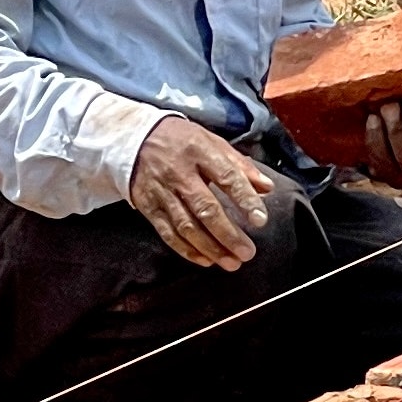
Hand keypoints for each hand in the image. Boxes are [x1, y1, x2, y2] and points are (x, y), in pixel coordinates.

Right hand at [129, 116, 280, 267]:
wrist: (133, 139)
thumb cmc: (182, 141)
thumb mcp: (213, 142)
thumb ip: (240, 166)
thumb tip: (267, 188)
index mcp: (200, 151)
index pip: (226, 177)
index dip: (244, 200)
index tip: (260, 220)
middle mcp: (179, 173)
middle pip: (205, 208)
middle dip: (228, 234)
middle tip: (247, 252)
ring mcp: (162, 191)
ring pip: (186, 226)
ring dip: (210, 248)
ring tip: (231, 262)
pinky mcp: (149, 206)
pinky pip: (168, 233)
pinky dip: (187, 250)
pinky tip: (205, 259)